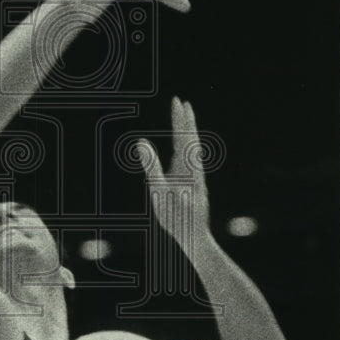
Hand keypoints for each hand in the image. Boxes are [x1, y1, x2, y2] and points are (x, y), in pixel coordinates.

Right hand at [137, 97, 210, 251]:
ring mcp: (198, 178)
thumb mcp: (158, 191)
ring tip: (187, 121)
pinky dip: (191, 148)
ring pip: (195, 150)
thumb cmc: (175, 217)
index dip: (179, 118)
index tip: (177, 101)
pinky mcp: (197, 186)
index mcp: (186, 167)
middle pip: (191, 140)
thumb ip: (151, 165)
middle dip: (187, 121)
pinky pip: (194, 160)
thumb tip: (141, 143)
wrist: (196, 238)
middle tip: (183, 103)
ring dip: (190, 133)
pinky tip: (190, 153)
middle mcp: (195, 170)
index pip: (182, 136)